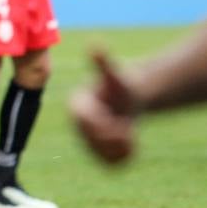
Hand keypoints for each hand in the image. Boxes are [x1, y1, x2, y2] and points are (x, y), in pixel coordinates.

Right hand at [70, 49, 137, 163]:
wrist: (129, 99)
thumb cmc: (122, 85)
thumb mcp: (115, 74)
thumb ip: (103, 61)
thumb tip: (94, 42)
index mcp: (75, 105)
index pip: (87, 122)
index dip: (106, 125)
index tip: (124, 123)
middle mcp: (75, 124)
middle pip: (93, 140)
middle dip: (115, 137)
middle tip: (130, 129)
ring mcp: (84, 140)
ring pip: (102, 156)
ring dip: (121, 149)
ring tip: (132, 137)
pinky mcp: (97, 153)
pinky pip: (109, 165)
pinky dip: (124, 159)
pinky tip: (131, 145)